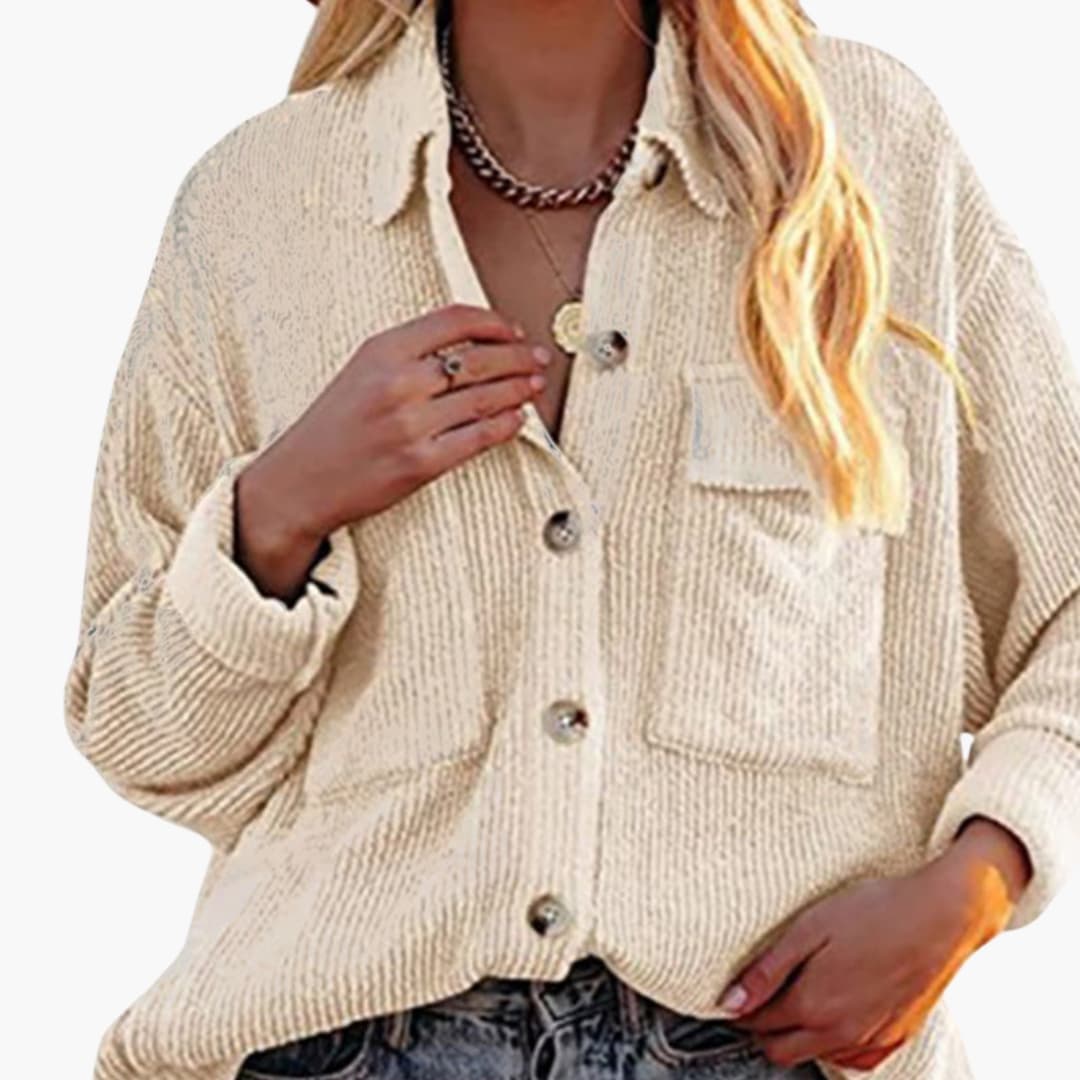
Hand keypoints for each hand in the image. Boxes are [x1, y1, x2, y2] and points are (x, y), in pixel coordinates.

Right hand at [234, 303, 548, 599]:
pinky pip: (479, 438)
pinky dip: (505, 426)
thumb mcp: (362, 370)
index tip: (513, 330)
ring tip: (534, 385)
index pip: (454, 320)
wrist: (300, 480)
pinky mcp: (421, 463)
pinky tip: (517, 419)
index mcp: (382, 350)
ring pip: (484, 399)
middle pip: (478, 359)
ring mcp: (410, 425)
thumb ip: (410, 353)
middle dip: (518, 357)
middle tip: (537, 358)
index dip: (494, 323)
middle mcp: (397, 383)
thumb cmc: (333, 426)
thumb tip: (473, 344)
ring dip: (519, 390)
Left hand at [713, 817, 1030, 1071]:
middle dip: (763, 1028)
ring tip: (797, 997)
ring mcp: (870, 1041)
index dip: (740, 1007)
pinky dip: (833, 1045)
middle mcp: (839, 1033)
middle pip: (780, 1050)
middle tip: (760, 996)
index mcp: (813, 1005)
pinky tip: (833, 1015)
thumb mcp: (809, 928)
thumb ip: (767, 971)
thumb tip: (730, 1004)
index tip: (735, 991)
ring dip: (798, 1036)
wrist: (941, 917)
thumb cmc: (872, 912)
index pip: (757, 1023)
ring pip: (815, 1056)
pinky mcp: (895, 1038)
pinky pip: (853, 1060)